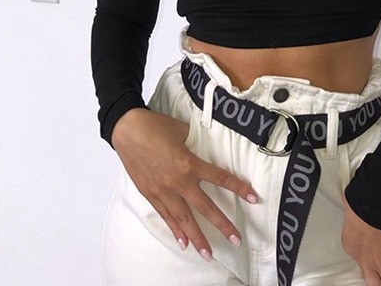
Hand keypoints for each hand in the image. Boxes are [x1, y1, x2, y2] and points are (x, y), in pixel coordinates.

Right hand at [112, 108, 258, 260]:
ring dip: (197, 238)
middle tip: (236, 239)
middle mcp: (179, 182)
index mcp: (189, 164)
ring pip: (184, 219)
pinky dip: (175, 230)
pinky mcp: (151, 194)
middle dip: (222, 225)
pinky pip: (166, 216)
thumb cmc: (154, 126)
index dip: (238, 188)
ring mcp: (164, 191)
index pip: (220, 178)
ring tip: (208, 253)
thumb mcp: (181, 131)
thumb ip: (192, 143)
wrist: (127, 130)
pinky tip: (183, 242)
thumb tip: (197, 146)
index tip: (253, 198)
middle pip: (205, 207)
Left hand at [340, 191, 380, 285]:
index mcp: (352, 247)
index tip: (372, 267)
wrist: (371, 208)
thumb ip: (354, 220)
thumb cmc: (360, 204)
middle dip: (378, 283)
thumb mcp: (350, 214)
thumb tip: (354, 211)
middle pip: (372, 281)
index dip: (368, 266)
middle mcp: (364, 260)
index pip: (360, 262)